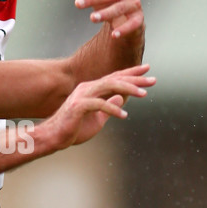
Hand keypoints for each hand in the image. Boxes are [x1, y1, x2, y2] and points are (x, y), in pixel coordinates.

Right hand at [40, 64, 155, 148]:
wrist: (54, 137)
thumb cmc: (74, 128)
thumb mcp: (97, 118)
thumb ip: (109, 107)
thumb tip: (121, 98)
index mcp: (91, 89)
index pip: (114, 78)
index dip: (131, 73)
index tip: (147, 70)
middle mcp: (87, 88)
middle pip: (115, 79)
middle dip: (135, 78)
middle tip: (153, 80)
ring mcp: (82, 96)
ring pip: (109, 86)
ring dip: (128, 89)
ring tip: (143, 94)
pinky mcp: (78, 106)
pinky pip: (99, 104)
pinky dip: (112, 109)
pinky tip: (124, 115)